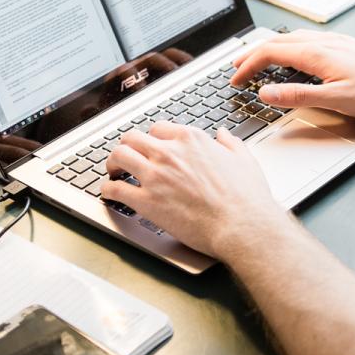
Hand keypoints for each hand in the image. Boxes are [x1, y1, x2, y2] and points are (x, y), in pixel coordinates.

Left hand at [101, 122, 290, 258]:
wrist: (242, 225)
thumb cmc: (247, 198)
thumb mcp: (244, 160)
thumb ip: (230, 143)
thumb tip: (223, 135)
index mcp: (191, 140)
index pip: (158, 129)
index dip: (151, 139)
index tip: (150, 148)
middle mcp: (170, 152)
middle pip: (132, 138)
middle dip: (126, 147)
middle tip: (125, 157)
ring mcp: (155, 176)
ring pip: (118, 156)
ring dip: (112, 163)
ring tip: (113, 171)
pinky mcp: (147, 201)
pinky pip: (115, 189)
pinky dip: (108, 189)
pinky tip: (109, 193)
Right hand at [231, 30, 354, 117]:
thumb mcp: (335, 100)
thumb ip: (298, 96)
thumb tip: (266, 93)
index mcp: (315, 54)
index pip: (270, 53)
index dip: (248, 66)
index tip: (236, 79)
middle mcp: (321, 42)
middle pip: (276, 42)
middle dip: (251, 54)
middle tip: (235, 66)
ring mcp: (332, 41)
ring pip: (290, 38)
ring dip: (268, 48)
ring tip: (256, 58)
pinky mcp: (341, 45)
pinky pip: (304, 40)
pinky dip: (286, 46)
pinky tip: (292, 53)